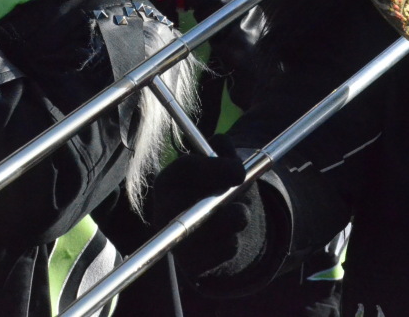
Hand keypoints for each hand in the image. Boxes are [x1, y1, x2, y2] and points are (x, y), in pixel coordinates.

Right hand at [152, 134, 266, 277]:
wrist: (217, 228)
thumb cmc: (218, 188)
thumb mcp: (223, 163)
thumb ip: (223, 149)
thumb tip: (222, 144)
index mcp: (169, 180)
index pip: (186, 168)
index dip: (215, 169)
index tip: (241, 172)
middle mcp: (165, 210)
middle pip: (191, 205)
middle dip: (224, 202)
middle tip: (243, 195)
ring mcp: (175, 239)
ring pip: (214, 228)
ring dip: (237, 218)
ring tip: (238, 214)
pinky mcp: (191, 264)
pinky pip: (224, 250)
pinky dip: (234, 241)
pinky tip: (230, 235)